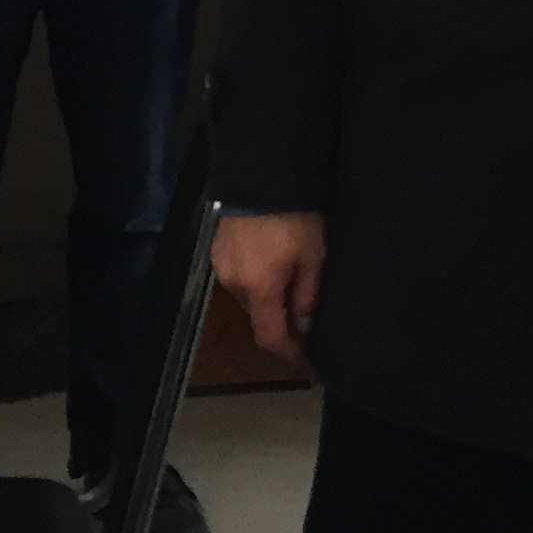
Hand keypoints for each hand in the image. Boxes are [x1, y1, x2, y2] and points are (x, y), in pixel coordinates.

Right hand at [214, 212, 327, 368]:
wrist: (263, 171)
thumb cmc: (295, 214)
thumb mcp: (313, 255)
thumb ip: (307, 295)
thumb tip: (304, 325)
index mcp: (257, 288)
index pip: (270, 337)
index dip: (290, 353)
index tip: (308, 361)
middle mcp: (233, 282)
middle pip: (258, 316)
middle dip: (282, 324)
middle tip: (308, 322)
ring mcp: (221, 263)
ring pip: (249, 296)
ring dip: (270, 300)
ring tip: (295, 291)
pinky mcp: (219, 247)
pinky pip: (241, 276)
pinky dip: (259, 281)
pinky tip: (276, 267)